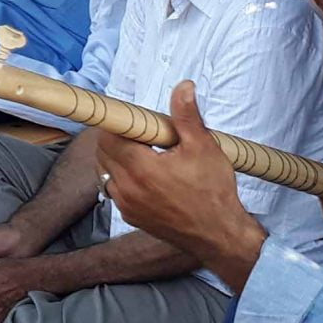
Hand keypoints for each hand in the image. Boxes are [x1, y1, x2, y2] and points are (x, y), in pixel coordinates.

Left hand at [100, 81, 267, 282]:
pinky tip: (145, 174)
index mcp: (141, 168)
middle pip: (103, 151)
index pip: (108, 135)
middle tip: (143, 132)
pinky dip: (121, 177)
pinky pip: (113, 190)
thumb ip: (187, 116)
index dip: (117, 121)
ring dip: (116, 157)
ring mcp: (125, 205)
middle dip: (117, 136)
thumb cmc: (214, 191)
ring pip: (104, 170)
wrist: (219, 236)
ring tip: (144, 152)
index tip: (130, 117)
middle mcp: (126, 188)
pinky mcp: (130, 216)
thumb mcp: (204, 147)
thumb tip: (183, 86)